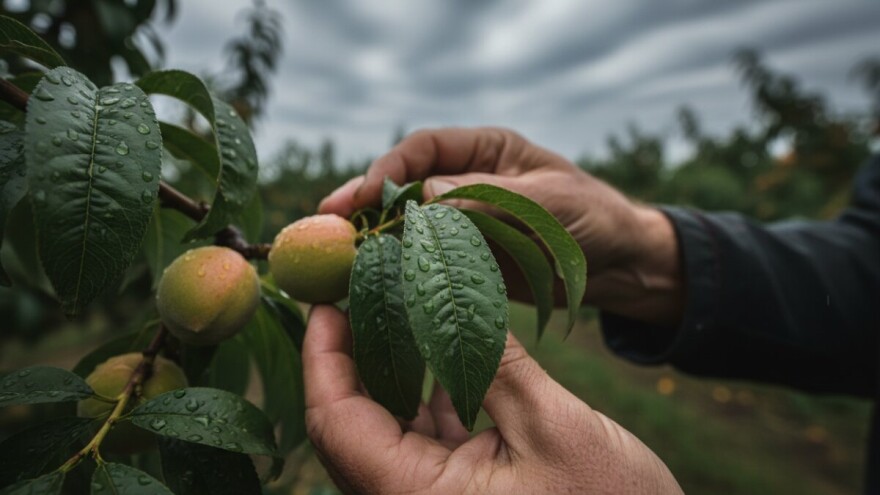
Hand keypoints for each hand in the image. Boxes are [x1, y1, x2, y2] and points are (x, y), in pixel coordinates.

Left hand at [304, 305, 681, 493]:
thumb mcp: (553, 426)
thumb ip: (497, 362)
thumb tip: (458, 294)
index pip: (336, 424)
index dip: (322, 359)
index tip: (325, 302)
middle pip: (350, 425)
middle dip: (349, 358)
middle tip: (357, 295)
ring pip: (386, 430)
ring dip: (389, 372)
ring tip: (395, 310)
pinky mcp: (461, 494)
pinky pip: (424, 439)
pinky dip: (427, 395)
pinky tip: (441, 350)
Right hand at [320, 127, 682, 324]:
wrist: (621, 265)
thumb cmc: (594, 219)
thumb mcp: (551, 203)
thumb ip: (493, 199)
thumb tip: (428, 195)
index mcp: (486, 151)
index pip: (424, 149)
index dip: (390, 169)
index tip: (366, 195)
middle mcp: (467, 182)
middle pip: (403, 186)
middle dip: (365, 203)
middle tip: (326, 223)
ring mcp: (463, 222)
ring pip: (407, 226)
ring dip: (374, 239)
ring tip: (336, 256)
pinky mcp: (466, 259)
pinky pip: (424, 260)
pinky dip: (398, 268)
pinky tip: (373, 281)